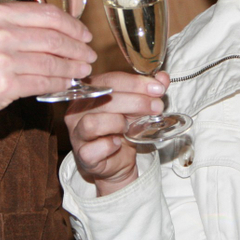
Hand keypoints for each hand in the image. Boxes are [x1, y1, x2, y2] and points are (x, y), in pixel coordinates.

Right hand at [0, 1, 95, 124]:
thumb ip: (22, 25)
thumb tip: (65, 26)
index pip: (47, 14)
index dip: (72, 25)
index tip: (85, 35)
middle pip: (53, 38)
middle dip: (77, 48)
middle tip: (89, 55)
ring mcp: (1, 60)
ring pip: (51, 62)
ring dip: (72, 68)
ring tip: (83, 70)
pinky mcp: (4, 85)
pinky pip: (43, 83)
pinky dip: (59, 84)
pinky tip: (67, 84)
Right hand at [65, 70, 168, 195]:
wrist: (116, 161)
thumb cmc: (121, 129)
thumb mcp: (137, 107)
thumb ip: (148, 91)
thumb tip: (162, 78)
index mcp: (90, 91)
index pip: (110, 80)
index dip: (135, 83)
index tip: (158, 88)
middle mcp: (78, 109)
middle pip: (104, 99)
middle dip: (136, 102)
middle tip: (157, 107)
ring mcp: (77, 132)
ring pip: (92, 123)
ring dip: (117, 123)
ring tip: (130, 128)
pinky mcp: (82, 154)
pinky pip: (92, 149)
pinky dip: (109, 146)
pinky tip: (118, 144)